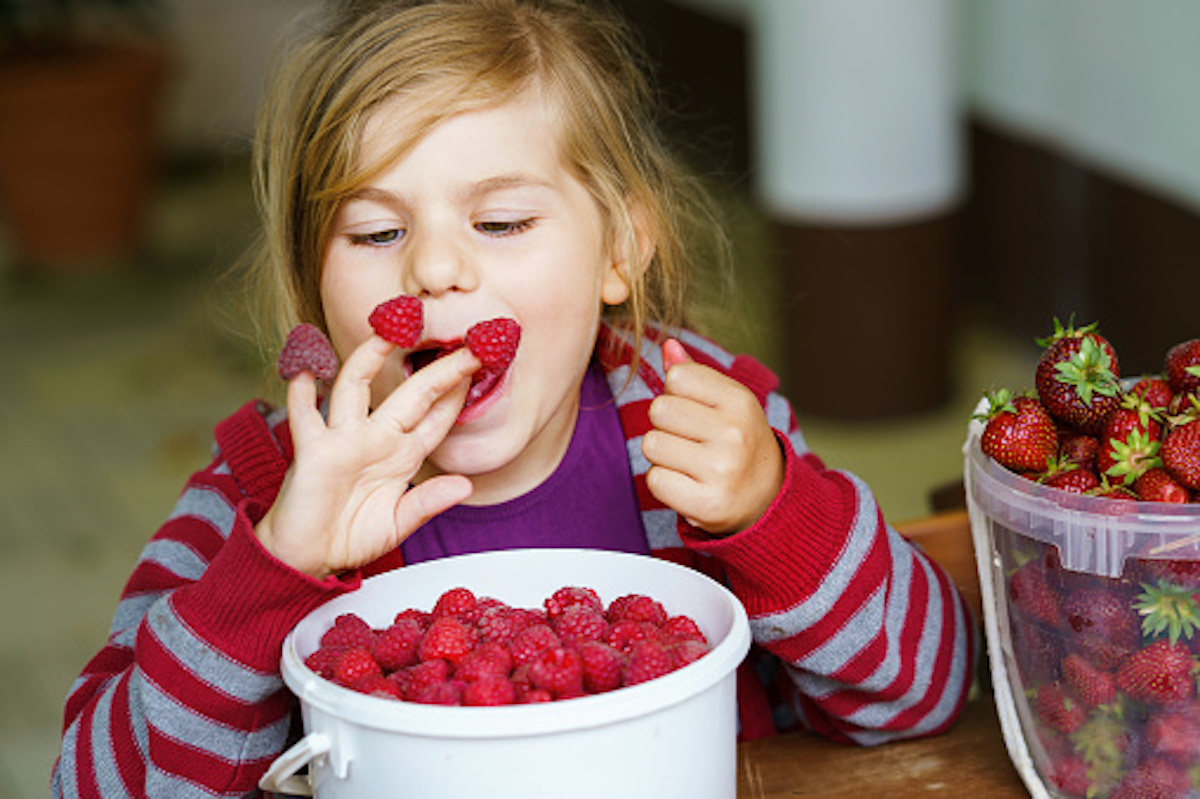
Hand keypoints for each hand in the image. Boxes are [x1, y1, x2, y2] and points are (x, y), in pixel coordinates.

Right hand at [255, 336, 477, 577]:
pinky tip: (305, 370)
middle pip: (411, 395)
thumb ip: (428, 503)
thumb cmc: (350, 537)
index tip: (482, 367)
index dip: (457, 394)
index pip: (435, 418)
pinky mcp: (312, 452)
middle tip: (467, 346)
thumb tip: (465, 487)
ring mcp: (343, 441)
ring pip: (356, 387)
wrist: (308, 557)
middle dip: (439, 371)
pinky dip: (302, 393)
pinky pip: (306, 416)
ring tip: (388, 330)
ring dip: (369, 357)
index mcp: (401, 456)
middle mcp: (375, 439)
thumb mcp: (398, 523)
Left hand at [642, 339, 783, 535]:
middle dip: (666, 425)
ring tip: (690, 463)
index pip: (677, 377)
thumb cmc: (737, 442)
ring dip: (663, 455)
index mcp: (741, 401)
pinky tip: (688, 485)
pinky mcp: (706, 504)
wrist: (768, 498)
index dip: (678, 394)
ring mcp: (721, 470)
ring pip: (652, 445)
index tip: (698, 413)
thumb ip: (695, 374)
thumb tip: (667, 345)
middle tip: (692, 441)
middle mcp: (734, 434)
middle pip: (659, 410)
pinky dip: (665, 483)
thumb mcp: (727, 403)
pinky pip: (655, 479)